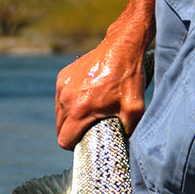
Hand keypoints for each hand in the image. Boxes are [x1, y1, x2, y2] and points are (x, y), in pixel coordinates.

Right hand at [55, 0, 160, 149]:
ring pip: (59, 114)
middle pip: (60, 129)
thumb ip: (127, 132)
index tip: (86, 142)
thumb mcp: (135, 109)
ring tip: (90, 112)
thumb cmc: (129, 78)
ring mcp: (62, 86)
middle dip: (72, 132)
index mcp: (80, 109)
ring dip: (71, 117)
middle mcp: (66, 98)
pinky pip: (61, 98)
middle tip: (90, 129)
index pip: (64, 140)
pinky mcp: (63, 76)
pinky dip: (70, 102)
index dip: (74, 146)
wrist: (122, 46)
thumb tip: (125, 147)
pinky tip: (87, 97)